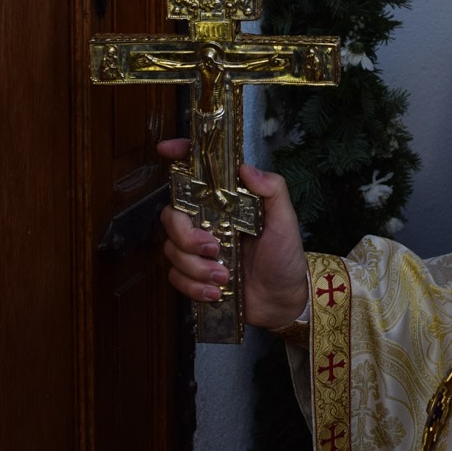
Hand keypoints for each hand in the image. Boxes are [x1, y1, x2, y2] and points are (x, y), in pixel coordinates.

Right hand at [157, 140, 309, 332]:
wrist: (283, 300)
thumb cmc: (285, 257)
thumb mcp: (285, 220)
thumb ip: (273, 190)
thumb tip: (247, 168)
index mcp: (227, 203)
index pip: (199, 174)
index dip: (180, 156)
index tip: (165, 149)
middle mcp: (208, 222)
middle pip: (172, 217)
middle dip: (187, 236)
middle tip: (213, 249)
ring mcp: (199, 250)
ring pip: (171, 249)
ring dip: (195, 267)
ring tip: (223, 277)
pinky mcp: (194, 276)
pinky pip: (176, 277)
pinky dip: (193, 287)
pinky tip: (215, 292)